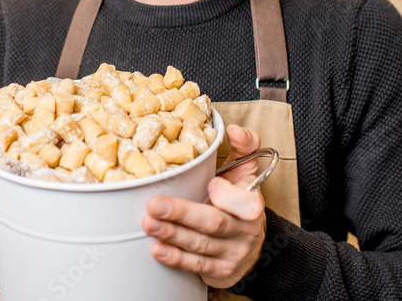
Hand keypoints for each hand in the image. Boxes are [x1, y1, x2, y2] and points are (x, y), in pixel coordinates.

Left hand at [142, 124, 266, 288]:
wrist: (248, 245)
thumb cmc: (239, 200)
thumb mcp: (245, 172)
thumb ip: (243, 147)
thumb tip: (231, 129)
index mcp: (252, 205)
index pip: (245, 202)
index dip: (227, 194)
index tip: (210, 184)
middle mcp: (245, 231)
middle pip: (214, 223)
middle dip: (183, 215)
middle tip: (154, 206)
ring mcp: (232, 254)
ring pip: (201, 245)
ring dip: (173, 235)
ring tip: (149, 223)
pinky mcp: (220, 272)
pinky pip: (196, 266)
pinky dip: (176, 258)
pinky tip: (157, 249)